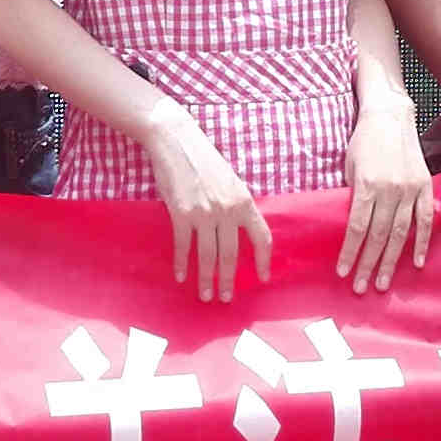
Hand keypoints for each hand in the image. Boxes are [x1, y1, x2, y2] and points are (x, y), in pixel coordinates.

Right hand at [145, 111, 269, 303]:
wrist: (177, 142)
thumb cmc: (205, 160)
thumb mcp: (231, 181)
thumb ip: (237, 205)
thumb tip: (240, 230)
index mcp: (244, 201)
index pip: (261, 238)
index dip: (263, 260)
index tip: (262, 277)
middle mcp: (227, 210)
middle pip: (231, 254)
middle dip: (229, 280)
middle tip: (226, 298)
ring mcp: (204, 213)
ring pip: (208, 256)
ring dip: (206, 279)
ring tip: (205, 295)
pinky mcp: (181, 213)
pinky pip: (183, 246)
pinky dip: (182, 264)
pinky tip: (181, 276)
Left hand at [337, 111, 433, 293]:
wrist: (390, 115)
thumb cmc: (363, 141)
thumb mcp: (349, 167)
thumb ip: (353, 197)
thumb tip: (352, 230)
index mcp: (367, 184)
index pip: (358, 228)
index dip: (350, 252)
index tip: (343, 272)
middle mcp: (391, 189)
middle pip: (379, 236)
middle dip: (369, 264)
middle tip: (362, 287)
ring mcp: (410, 189)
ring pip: (401, 233)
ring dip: (391, 260)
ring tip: (384, 282)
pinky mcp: (425, 186)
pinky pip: (424, 220)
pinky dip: (422, 242)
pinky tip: (418, 262)